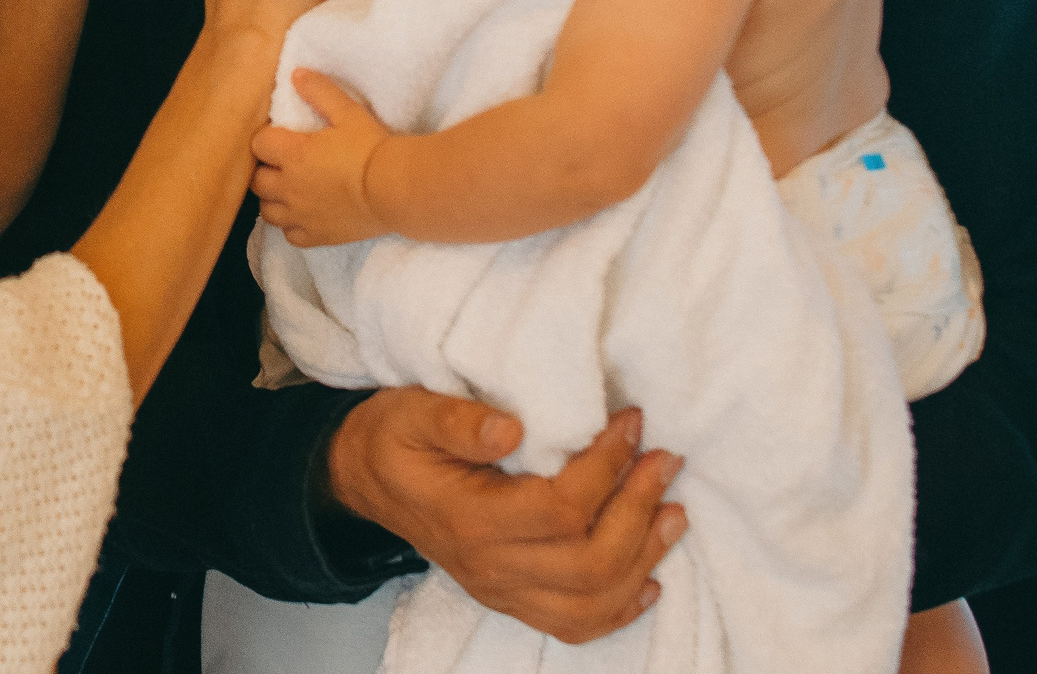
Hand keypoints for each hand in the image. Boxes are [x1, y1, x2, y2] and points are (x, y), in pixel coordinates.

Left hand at [252, 70, 390, 244]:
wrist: (393, 189)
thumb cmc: (370, 147)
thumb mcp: (347, 112)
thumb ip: (320, 92)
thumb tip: (296, 74)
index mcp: (292, 153)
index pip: (258, 144)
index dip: (268, 139)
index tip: (282, 138)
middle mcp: (288, 187)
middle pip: (257, 181)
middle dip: (266, 170)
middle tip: (286, 165)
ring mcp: (300, 215)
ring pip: (267, 211)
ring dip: (274, 200)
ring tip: (292, 191)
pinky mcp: (315, 236)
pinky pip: (290, 235)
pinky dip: (293, 225)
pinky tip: (306, 215)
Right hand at [326, 394, 686, 645]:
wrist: (364, 480)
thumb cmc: (393, 439)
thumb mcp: (411, 412)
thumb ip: (458, 421)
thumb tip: (512, 429)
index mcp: (467, 519)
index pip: (560, 510)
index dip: (606, 468)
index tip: (630, 423)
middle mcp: (488, 567)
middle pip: (588, 563)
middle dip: (638, 510)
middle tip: (664, 460)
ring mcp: (501, 590)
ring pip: (591, 602)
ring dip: (643, 557)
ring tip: (672, 509)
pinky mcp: (511, 597)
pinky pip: (574, 624)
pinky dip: (619, 607)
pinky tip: (648, 577)